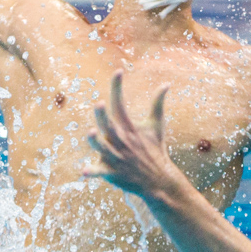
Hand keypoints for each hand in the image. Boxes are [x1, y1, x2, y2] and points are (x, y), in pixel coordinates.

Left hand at [84, 72, 182, 201]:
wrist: (158, 179)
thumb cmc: (154, 148)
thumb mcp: (157, 125)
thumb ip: (158, 104)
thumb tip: (166, 83)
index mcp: (129, 128)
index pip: (120, 105)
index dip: (118, 88)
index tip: (117, 71)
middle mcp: (121, 141)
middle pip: (109, 126)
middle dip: (103, 116)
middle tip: (99, 104)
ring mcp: (116, 157)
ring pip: (102, 148)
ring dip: (96, 142)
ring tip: (91, 132)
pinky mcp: (112, 173)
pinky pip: (100, 172)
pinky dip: (93, 172)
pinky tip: (84, 171)